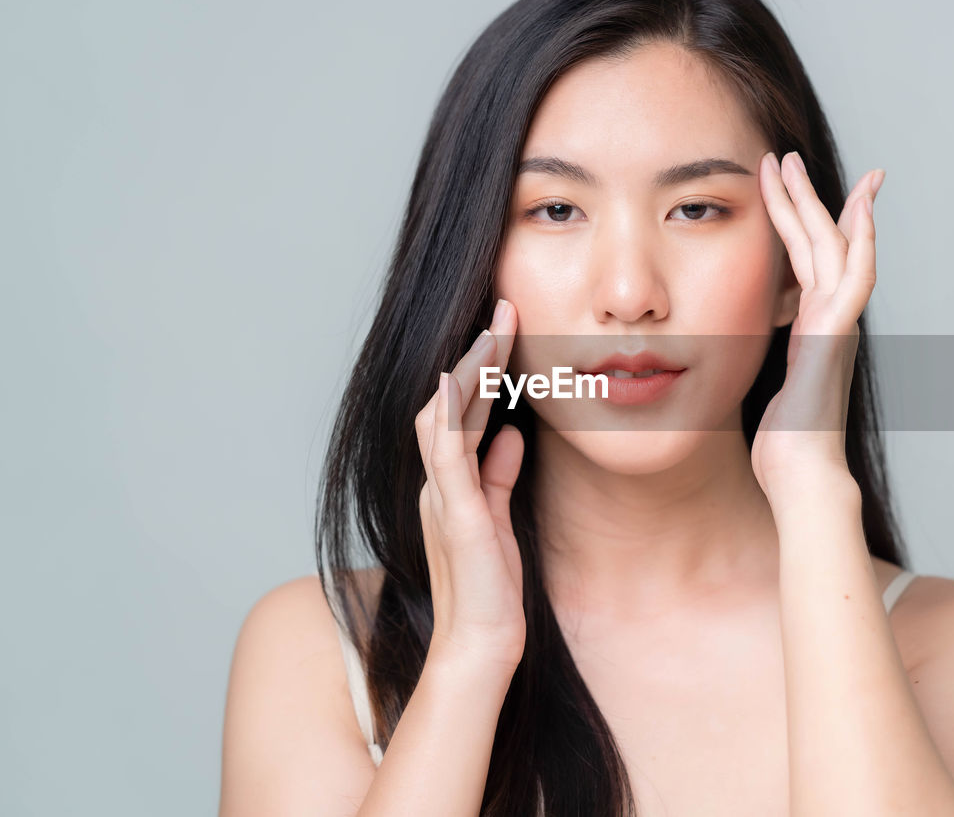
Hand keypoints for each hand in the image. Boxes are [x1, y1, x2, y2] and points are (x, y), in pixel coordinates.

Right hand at [414, 298, 526, 673]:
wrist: (483, 644)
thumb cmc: (492, 588)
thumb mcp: (499, 518)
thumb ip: (500, 475)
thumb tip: (513, 434)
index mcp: (452, 482)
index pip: (464, 410)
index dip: (483, 367)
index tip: (508, 327)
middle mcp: (440, 482)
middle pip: (450, 401)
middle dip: (477, 354)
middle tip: (505, 309)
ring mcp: (443, 496)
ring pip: (445, 417)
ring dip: (470, 372)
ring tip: (494, 331)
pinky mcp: (456, 516)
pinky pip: (447, 455)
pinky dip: (451, 416)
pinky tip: (459, 382)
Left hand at [750, 151, 883, 500]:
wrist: (802, 476)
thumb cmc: (783, 445)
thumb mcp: (766, 390)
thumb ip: (762, 363)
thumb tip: (734, 351)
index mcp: (810, 329)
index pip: (807, 261)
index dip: (799, 222)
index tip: (787, 188)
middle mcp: (829, 321)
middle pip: (821, 243)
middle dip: (805, 197)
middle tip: (787, 156)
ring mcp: (837, 326)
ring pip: (834, 248)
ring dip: (817, 203)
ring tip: (792, 164)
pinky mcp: (836, 335)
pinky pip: (854, 279)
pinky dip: (862, 242)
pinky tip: (859, 210)